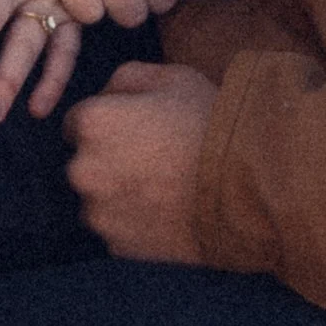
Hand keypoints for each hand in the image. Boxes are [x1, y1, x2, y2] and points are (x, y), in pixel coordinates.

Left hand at [63, 61, 217, 261]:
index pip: (77, 122)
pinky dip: (135, 223)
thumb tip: (108, 95)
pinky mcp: (119, 247)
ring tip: (163, 188)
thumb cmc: (209, 124)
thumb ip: (126, 79)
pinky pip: (118, 231)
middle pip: (84, 163)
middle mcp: (83, 171)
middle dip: (108, 159)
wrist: (247, 186)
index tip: (135, 128)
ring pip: (99, 201)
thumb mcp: (172, 78)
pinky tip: (167, 212)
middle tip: (153, 158)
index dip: (108, 121)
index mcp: (92, 124)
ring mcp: (100, 215)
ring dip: (119, 194)